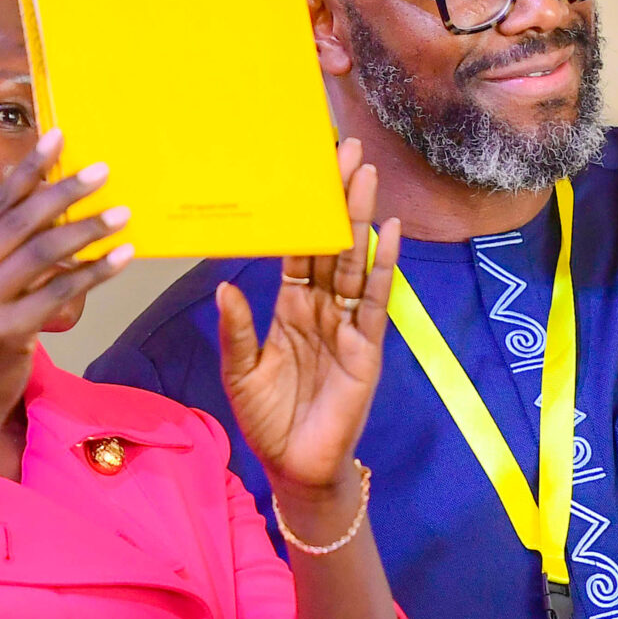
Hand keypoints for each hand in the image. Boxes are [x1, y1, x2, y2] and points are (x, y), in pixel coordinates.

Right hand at [0, 129, 131, 426]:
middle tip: (102, 170)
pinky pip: (61, 292)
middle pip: (20, 221)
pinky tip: (122, 258)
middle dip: (64, 191)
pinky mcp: (7, 332)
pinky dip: (96, 272)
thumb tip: (49, 210)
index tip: (57, 138)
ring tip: (122, 213)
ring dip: (88, 229)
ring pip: (43, 253)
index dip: (28, 170)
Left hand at [218, 138, 401, 500]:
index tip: (309, 172)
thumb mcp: (240, 371)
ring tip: (365, 176)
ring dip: (360, 220)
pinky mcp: (367, 349)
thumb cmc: (268, 421)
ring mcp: (348, 327)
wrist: (297, 468)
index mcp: (289, 309)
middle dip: (339, 199)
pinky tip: (390, 233)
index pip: (300, 250)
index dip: (303, 212)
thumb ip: (237, 330)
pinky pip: (376, 302)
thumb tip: (226, 284)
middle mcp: (321, 310)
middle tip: (345, 150)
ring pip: (355, 263)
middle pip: (332, 245)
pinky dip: (384, 267)